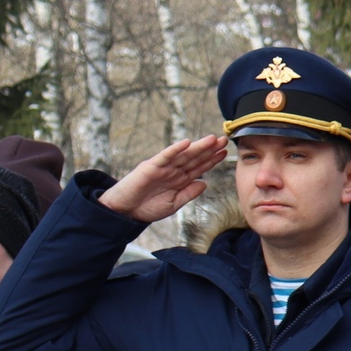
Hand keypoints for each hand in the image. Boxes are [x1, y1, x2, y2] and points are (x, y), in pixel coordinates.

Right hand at [99, 137, 225, 223]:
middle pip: (194, 158)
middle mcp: (172, 171)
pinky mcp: (150, 167)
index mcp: (179, 179)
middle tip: (223, 139)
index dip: (212, 159)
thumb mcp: (174, 203)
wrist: (125, 211)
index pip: (199, 167)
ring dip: (197, 147)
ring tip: (211, 139)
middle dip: (209, 149)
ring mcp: (162, 167)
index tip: (225, 152)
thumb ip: (189, 193)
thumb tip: (205, 183)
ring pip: (183, 155)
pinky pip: (164, 157)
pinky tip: (186, 143)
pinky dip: (175, 150)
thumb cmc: (147, 207)